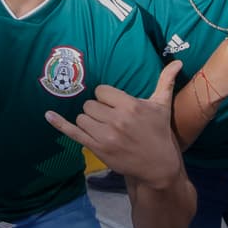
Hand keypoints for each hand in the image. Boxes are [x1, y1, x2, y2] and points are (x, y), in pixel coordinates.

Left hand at [45, 61, 184, 189]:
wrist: (158, 166)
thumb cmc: (159, 133)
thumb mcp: (162, 106)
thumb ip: (166, 81)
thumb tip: (179, 62)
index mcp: (130, 106)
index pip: (102, 91)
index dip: (107, 98)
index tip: (116, 106)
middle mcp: (116, 120)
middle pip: (90, 104)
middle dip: (98, 110)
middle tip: (111, 119)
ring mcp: (105, 136)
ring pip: (83, 118)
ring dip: (90, 121)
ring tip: (104, 127)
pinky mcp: (98, 149)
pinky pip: (73, 133)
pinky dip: (59, 124)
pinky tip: (48, 115)